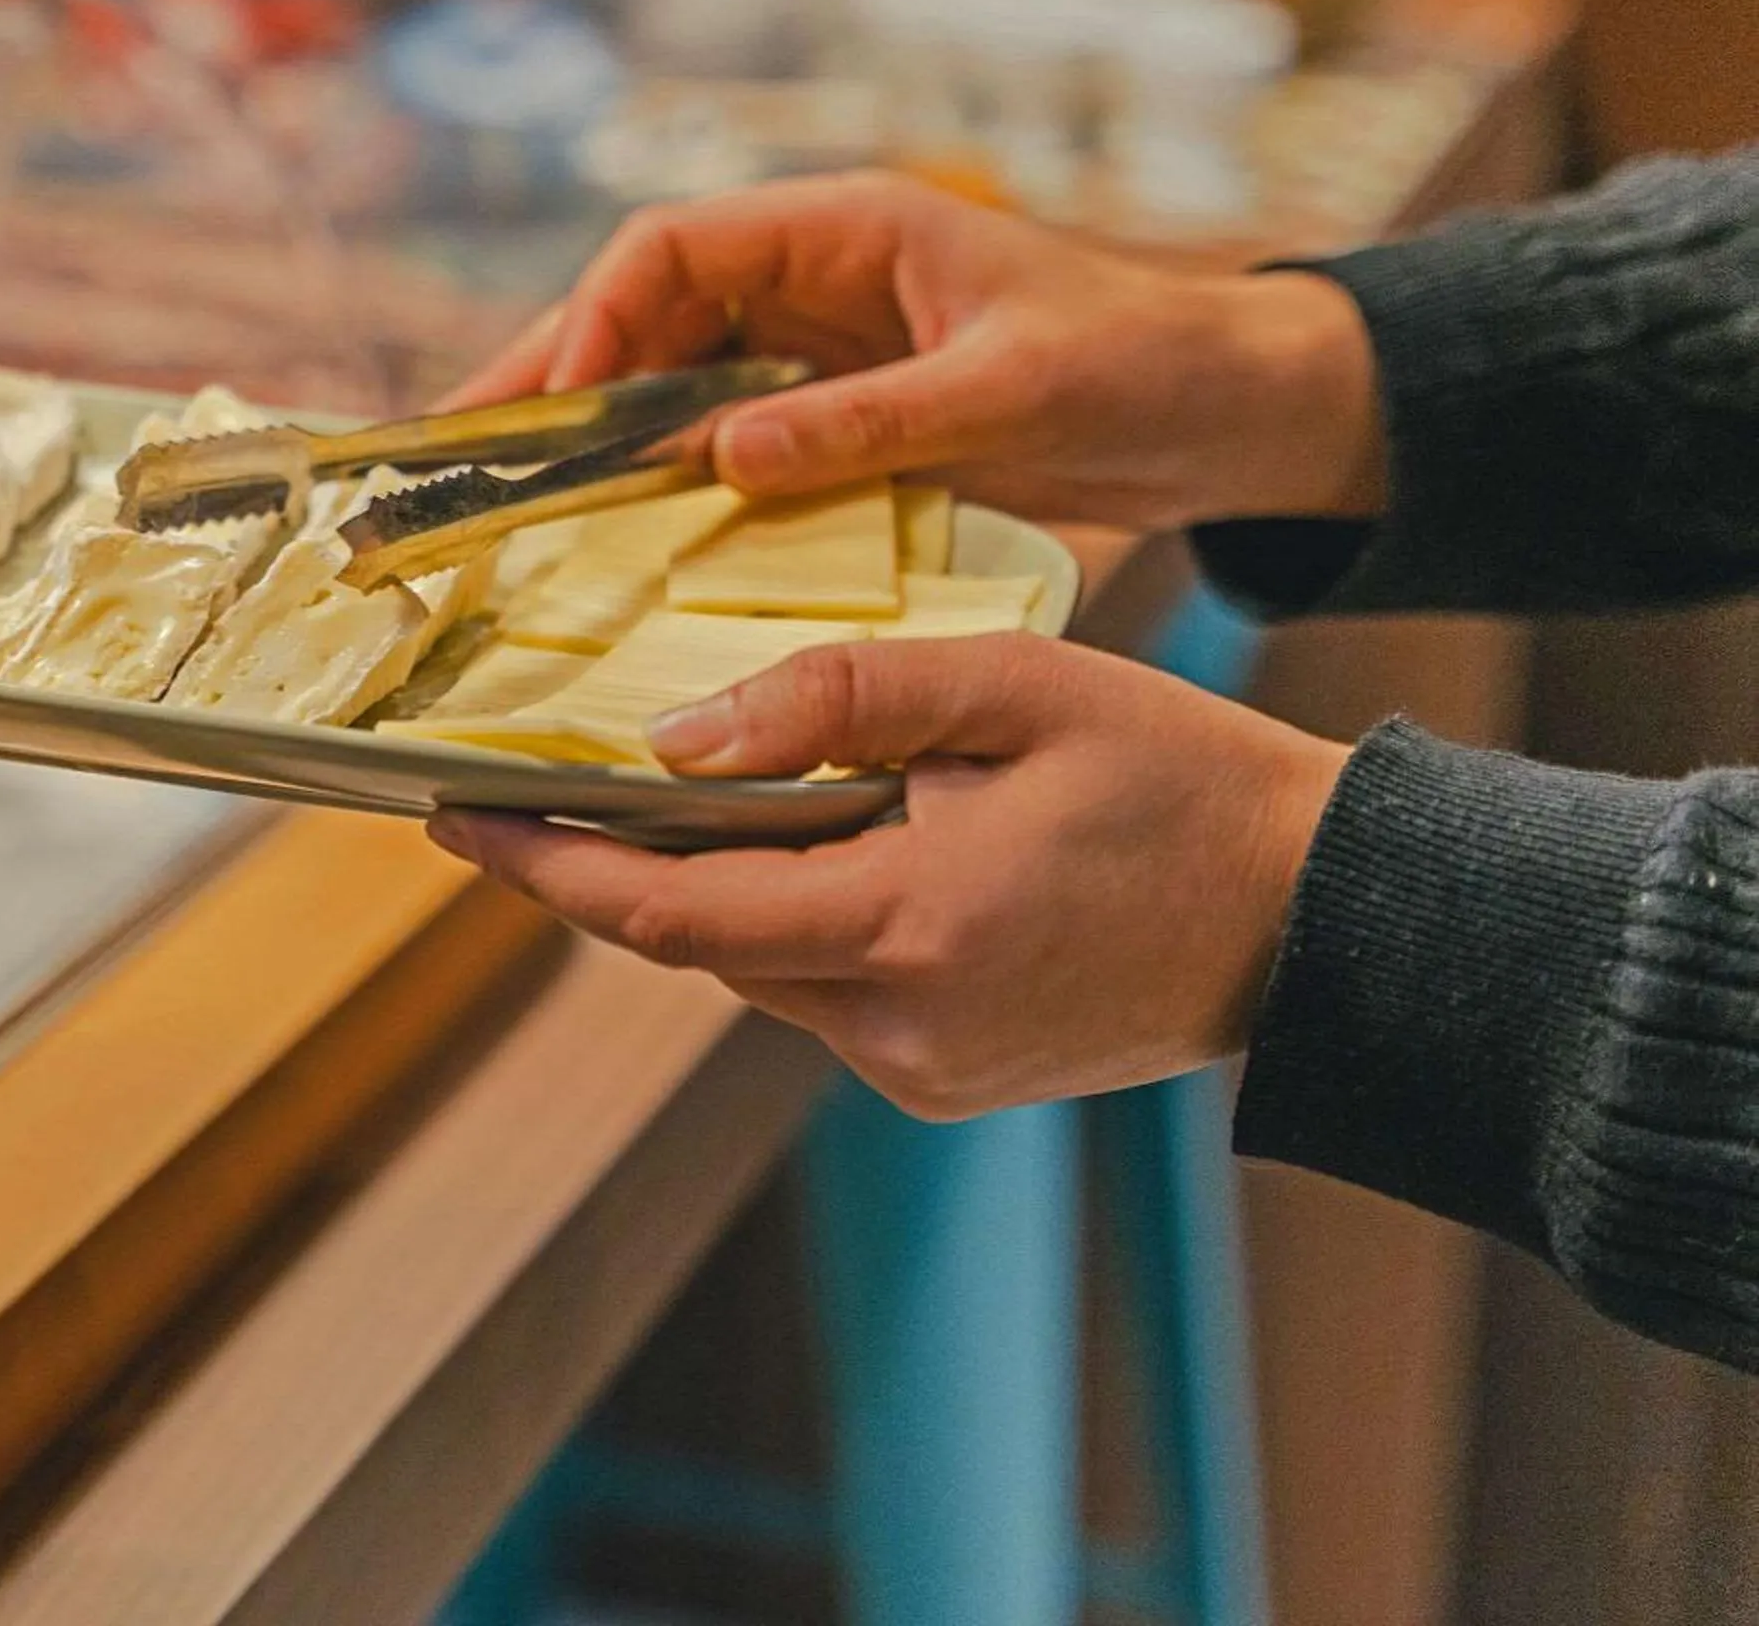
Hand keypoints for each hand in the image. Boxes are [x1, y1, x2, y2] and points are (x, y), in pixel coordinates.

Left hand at [426, 634, 1349, 1118]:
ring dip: (708, 885)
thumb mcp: (1013, 685)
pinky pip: (818, 987)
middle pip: (695, 942)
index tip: (449, 814)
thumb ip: (838, 700)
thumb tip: (674, 744)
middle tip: (522, 778)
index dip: (543, 867)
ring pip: (753, 964)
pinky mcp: (940, 1077)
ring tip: (666, 788)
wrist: (1313, 916)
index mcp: (907, 928)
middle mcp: (893, 1026)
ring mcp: (917, 1069)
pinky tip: (809, 839)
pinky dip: (787, 914)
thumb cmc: (1177, 778)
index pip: (665, 914)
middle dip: (606, 865)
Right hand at [446, 172, 1385, 530]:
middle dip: (550, 379)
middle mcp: (817, 277)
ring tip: (507, 509)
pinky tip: (617, 543)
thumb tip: (722, 452)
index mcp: (850, 228)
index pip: (672, 247)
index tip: (556, 411)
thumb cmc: (1146, 367)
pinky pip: (722, 438)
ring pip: (667, 378)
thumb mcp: (1012, 394)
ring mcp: (822, 347)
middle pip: (642, 312)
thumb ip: (869, 420)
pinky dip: (664, 481)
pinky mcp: (840, 414)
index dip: (595, 320)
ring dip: (592, 436)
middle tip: (460, 462)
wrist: (1237, 411)